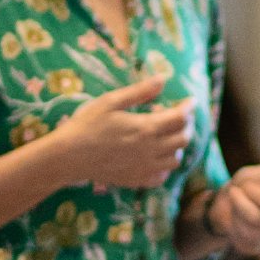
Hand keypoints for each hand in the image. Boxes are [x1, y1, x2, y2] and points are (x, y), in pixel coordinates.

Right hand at [54, 75, 193, 188]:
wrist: (68, 156)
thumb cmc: (86, 125)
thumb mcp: (111, 101)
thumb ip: (139, 92)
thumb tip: (162, 79)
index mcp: (146, 128)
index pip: (180, 118)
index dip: (189, 108)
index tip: (191, 101)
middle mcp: (151, 150)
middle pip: (183, 139)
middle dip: (187, 126)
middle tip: (182, 118)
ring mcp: (145, 168)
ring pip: (176, 160)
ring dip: (178, 147)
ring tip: (169, 137)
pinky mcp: (137, 180)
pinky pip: (162, 177)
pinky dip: (165, 167)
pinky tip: (157, 158)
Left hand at [207, 163, 259, 256]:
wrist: (226, 202)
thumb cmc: (248, 185)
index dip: (256, 193)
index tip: (246, 185)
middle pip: (258, 218)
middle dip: (240, 202)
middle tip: (236, 192)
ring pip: (248, 230)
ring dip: (236, 213)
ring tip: (236, 205)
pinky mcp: (256, 249)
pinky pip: (241, 240)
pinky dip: (233, 226)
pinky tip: (236, 219)